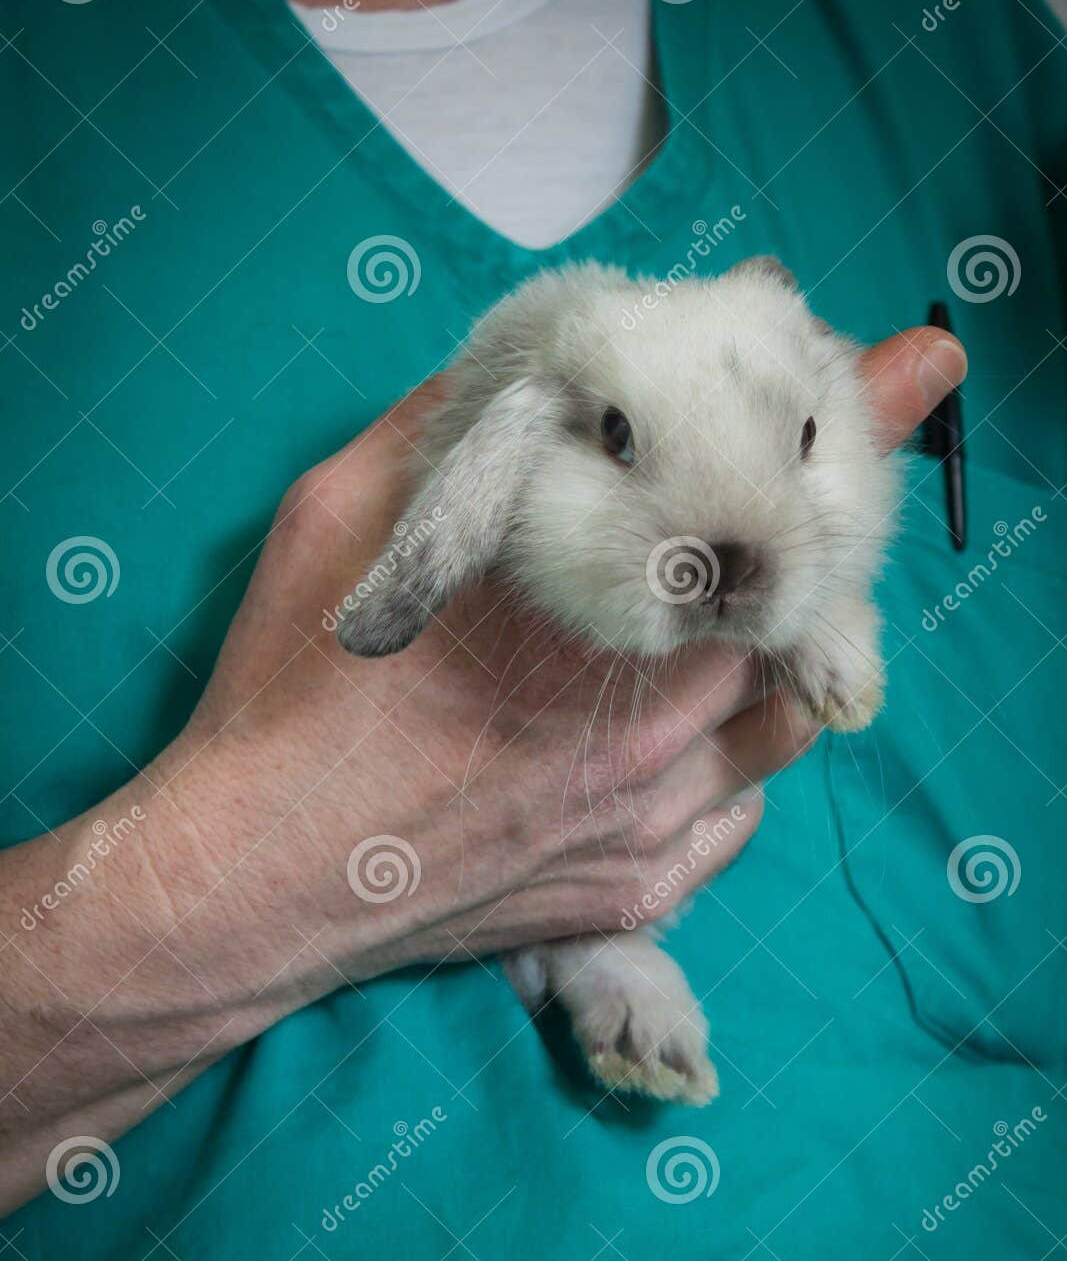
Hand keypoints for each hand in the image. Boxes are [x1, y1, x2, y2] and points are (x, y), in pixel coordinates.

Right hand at [161, 324, 965, 1014]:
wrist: (252, 879)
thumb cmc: (289, 698)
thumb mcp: (347, 519)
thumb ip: (453, 433)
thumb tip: (533, 371)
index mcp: (592, 615)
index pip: (764, 500)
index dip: (852, 422)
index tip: (916, 365)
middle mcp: (651, 725)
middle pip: (798, 618)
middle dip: (812, 550)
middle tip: (796, 513)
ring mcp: (651, 823)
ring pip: (783, 728)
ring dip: (776, 663)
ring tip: (729, 627)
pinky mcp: (631, 895)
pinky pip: (737, 824)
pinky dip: (733, 771)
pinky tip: (684, 740)